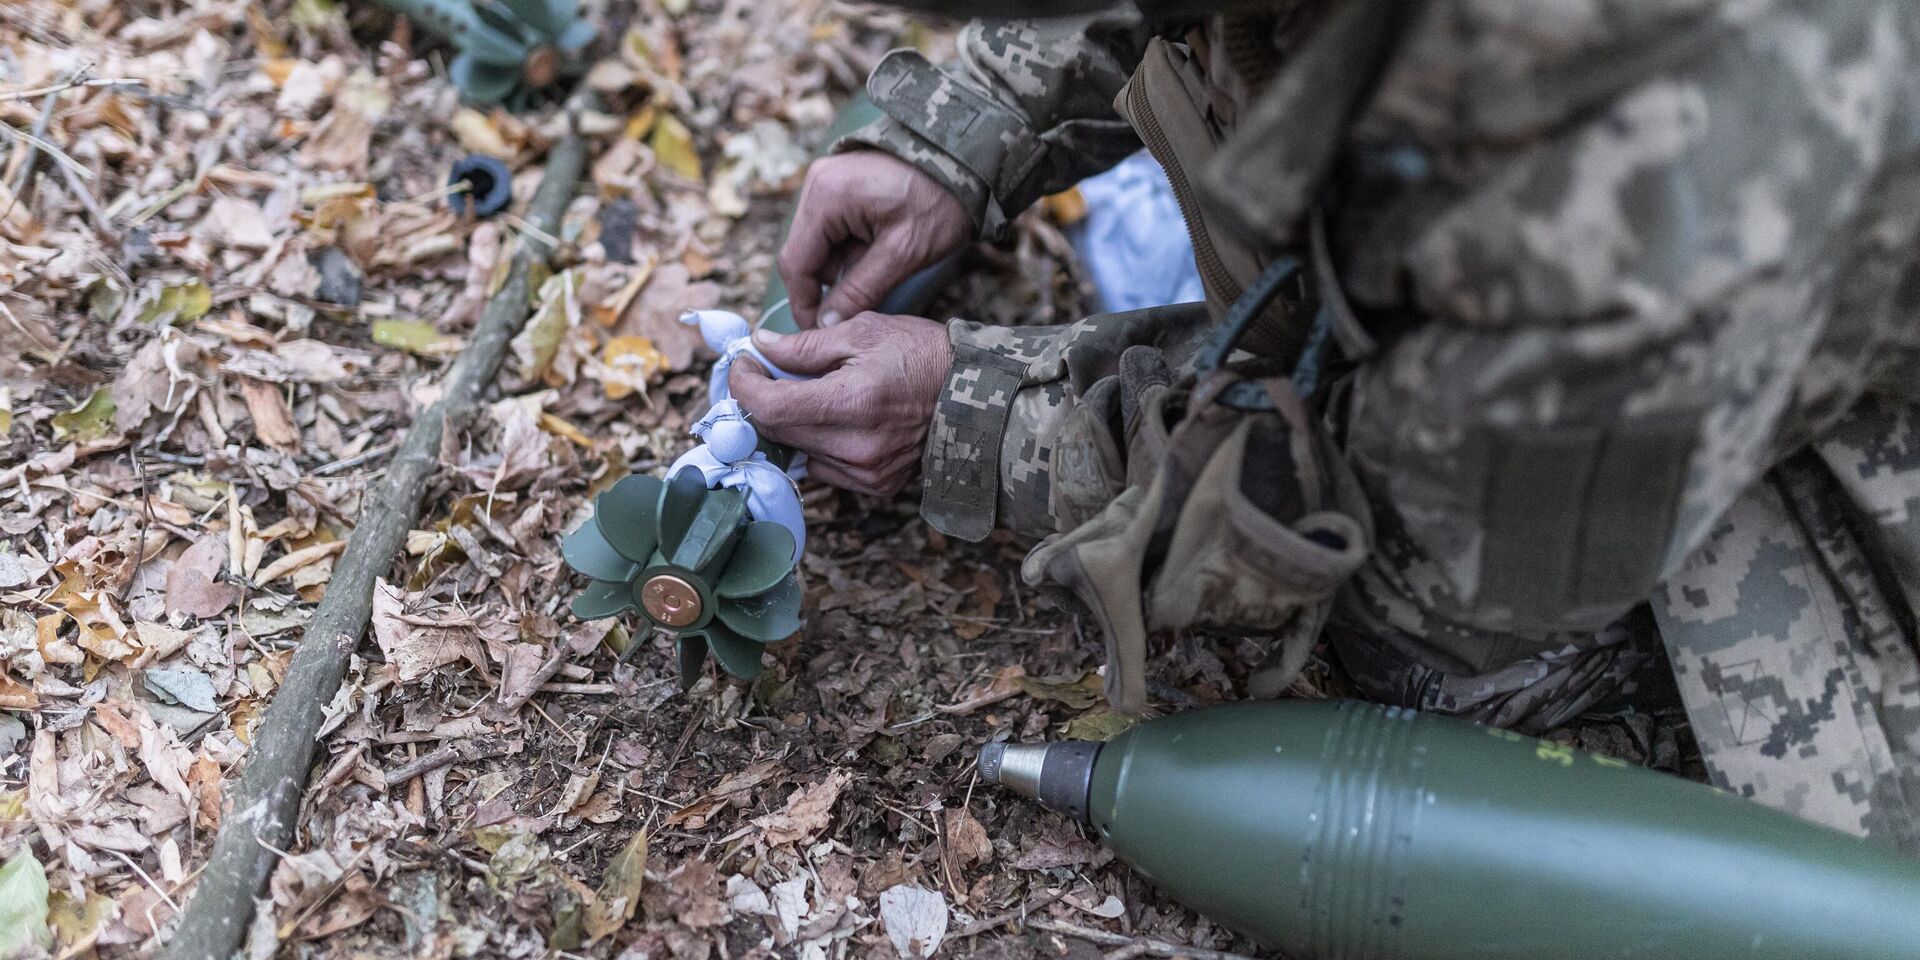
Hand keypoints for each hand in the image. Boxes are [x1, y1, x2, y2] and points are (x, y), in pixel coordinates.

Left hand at [729, 312, 952, 496]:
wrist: (975, 393)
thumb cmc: (922, 354)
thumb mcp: (864, 331)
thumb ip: (805, 346)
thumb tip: (760, 347)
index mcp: (852, 402)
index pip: (770, 407)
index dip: (745, 386)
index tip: (743, 365)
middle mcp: (856, 446)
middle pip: (779, 431)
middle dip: (764, 400)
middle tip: (769, 372)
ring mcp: (866, 471)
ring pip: (799, 450)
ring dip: (792, 422)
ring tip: (812, 393)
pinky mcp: (875, 485)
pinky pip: (825, 467)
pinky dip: (819, 443)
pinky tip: (838, 420)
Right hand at [780, 151, 971, 328]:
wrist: (965, 161)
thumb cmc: (939, 201)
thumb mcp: (903, 253)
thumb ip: (860, 290)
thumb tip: (826, 324)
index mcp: (826, 197)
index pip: (796, 263)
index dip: (805, 303)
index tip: (821, 332)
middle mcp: (817, 185)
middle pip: (805, 255)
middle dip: (831, 283)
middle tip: (864, 303)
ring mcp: (827, 183)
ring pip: (820, 245)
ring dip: (845, 266)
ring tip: (885, 266)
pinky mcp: (841, 186)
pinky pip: (833, 230)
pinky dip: (852, 249)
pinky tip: (880, 250)